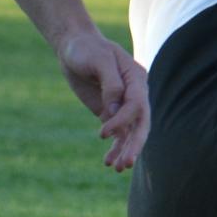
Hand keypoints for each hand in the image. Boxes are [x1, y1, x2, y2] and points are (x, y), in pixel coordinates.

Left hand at [57, 28, 149, 171]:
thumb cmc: (87, 49)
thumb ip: (110, 83)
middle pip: (141, 122)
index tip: (102, 133)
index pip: (136, 105)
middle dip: (134, 144)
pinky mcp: (111, 111)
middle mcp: (135, 93)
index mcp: (137, 78)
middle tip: (125, 163)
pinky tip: (107, 162)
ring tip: (116, 168)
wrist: (75, 47)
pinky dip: (114, 148)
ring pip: (130, 132)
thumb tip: (114, 110)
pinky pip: (118, 133)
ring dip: (125, 150)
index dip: (122, 121)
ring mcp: (124, 104)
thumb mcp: (98, 60)